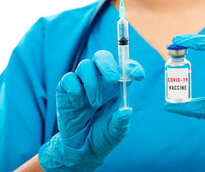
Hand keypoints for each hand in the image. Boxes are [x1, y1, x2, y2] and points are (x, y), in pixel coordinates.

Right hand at [39, 50, 144, 170]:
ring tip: (95, 104)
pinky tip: (78, 105)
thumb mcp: (116, 132)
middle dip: (108, 64)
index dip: (132, 67)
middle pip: (102, 56)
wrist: (81, 148)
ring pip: (85, 65)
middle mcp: (100, 80)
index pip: (125, 67)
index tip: (138, 75)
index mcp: (117, 85)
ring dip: (92, 84)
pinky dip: (75, 90)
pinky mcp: (66, 89)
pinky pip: (69, 78)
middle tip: (113, 79)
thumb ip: (121, 122)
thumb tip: (126, 112)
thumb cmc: (103, 135)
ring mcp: (82, 82)